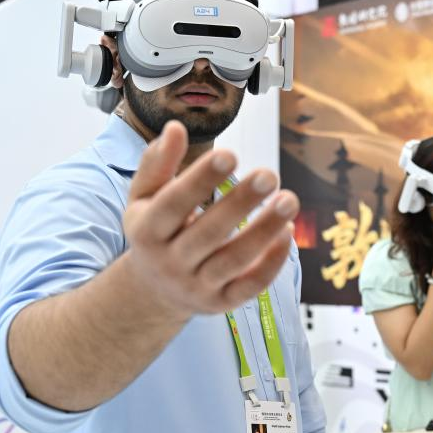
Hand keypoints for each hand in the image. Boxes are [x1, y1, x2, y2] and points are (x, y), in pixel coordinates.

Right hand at [122, 121, 297, 320]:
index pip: (173, 204)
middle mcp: (169, 262)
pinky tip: (288, 232)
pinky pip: (249, 287)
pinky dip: (271, 262)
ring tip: (289, 199)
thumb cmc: (154, 229)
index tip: (231, 154)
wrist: (152, 290)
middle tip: (269, 174)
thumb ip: (157, 163)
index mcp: (146, 230)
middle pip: (208, 233)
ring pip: (234, 260)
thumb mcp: (143, 197)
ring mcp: (196, 286)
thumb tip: (175, 128)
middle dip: (240, 203)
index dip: (201, 180)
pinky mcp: (220, 304)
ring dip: (264, 230)